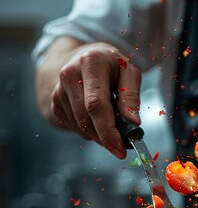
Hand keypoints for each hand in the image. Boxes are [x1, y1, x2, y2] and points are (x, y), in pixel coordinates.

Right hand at [51, 42, 140, 158]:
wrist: (84, 59)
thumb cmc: (112, 67)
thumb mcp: (129, 73)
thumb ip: (131, 97)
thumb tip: (133, 122)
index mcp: (90, 62)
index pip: (96, 104)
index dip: (108, 130)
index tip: (120, 149)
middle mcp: (69, 74)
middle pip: (86, 120)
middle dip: (105, 139)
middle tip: (121, 148)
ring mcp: (58, 90)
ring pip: (81, 128)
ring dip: (99, 136)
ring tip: (111, 124)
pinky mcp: (55, 103)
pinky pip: (75, 128)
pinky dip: (90, 131)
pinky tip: (97, 119)